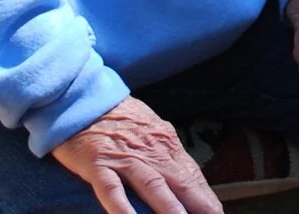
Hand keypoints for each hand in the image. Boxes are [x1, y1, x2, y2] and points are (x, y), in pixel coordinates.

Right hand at [50, 96, 220, 213]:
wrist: (82, 96)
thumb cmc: (116, 118)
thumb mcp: (149, 131)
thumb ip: (165, 154)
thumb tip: (184, 178)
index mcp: (166, 143)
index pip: (192, 175)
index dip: (206, 198)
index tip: (217, 213)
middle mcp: (151, 150)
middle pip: (180, 182)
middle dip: (199, 205)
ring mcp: (125, 157)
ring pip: (152, 186)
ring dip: (169, 208)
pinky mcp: (98, 163)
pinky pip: (112, 189)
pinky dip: (122, 207)